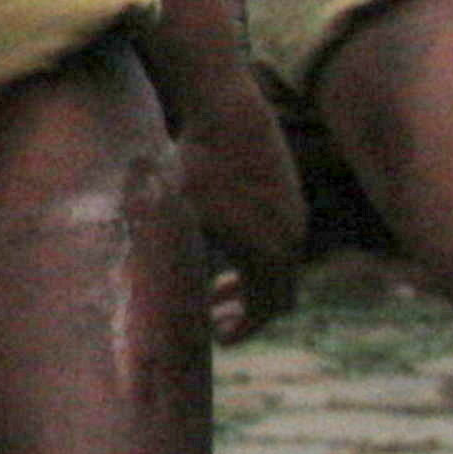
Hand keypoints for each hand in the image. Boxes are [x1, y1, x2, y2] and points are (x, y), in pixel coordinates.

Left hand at [171, 79, 308, 339]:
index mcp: (267, 254)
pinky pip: (280, 240)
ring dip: (251, 283)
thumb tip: (157, 298)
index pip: (265, 311)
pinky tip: (227, 247)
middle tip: (216, 322)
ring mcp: (294, 216)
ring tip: (217, 290)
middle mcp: (290, 240)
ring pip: (280, 267)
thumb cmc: (195, 166)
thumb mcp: (177, 216)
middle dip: (248, 313)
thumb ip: (175, 260)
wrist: (229, 112)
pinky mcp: (291, 196)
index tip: (218, 341)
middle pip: (279, 296)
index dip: (242, 330)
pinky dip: (258, 256)